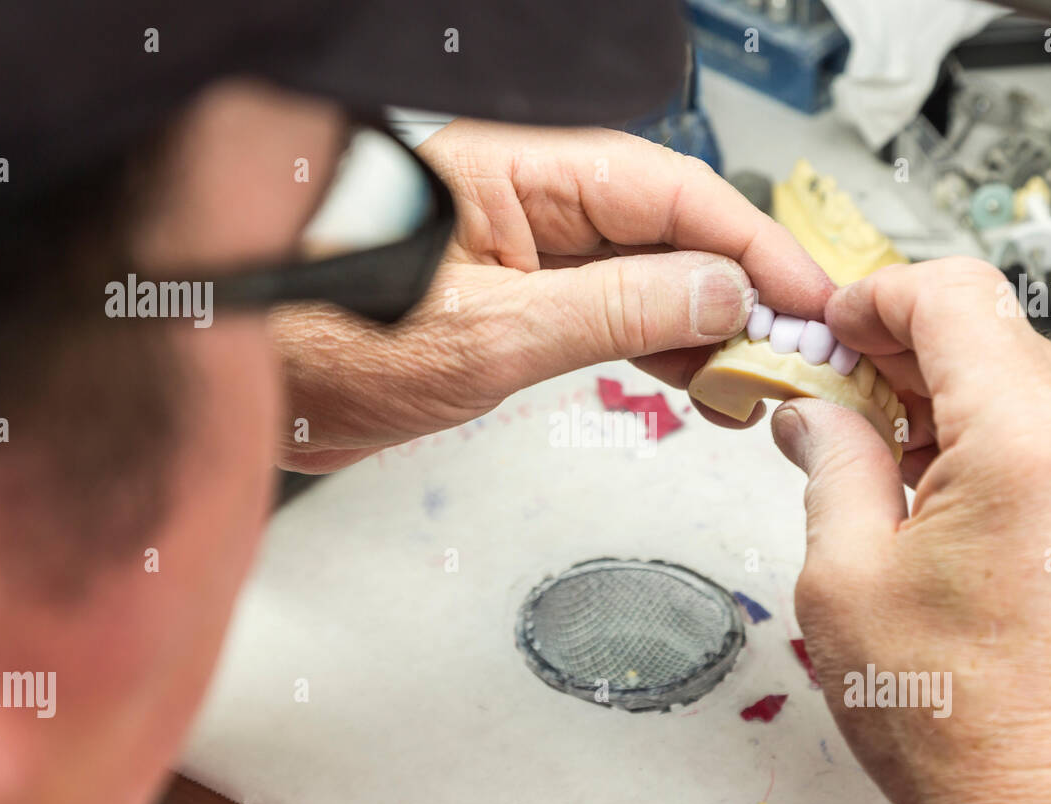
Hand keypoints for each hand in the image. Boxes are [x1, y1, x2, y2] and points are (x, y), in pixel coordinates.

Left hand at [274, 119, 834, 471]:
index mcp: (517, 172)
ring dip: (708, 324)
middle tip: (796, 349)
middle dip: (740, 287)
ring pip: (647, 273)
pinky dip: (661, 345)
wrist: (243, 383)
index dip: (751, 244)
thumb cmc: (318, 338)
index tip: (807, 296)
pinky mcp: (513, 302)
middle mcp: (525, 202)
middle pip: (669, 228)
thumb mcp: (489, 333)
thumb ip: (615, 309)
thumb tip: (717, 293)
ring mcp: (522, 253)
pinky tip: (698, 375)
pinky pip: (611, 310)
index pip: (669, 190)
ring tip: (758, 375)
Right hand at [773, 258, 1050, 803]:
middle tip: (832, 392)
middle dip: (901, 348)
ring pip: (1023, 380)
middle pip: (991, 331)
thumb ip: (827, 465)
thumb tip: (813, 415)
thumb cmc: (967, 729)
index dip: (875, 296)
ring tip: (875, 455)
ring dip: (943, 396)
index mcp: (1028, 445)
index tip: (832, 325)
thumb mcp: (847, 579)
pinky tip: (932, 489)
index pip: (952, 296)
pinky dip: (988, 437)